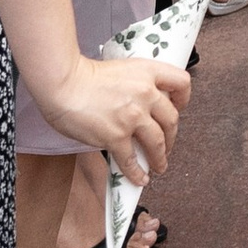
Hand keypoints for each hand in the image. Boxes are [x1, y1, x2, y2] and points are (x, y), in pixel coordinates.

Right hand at [37, 52, 187, 186]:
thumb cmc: (83, 75)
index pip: (182, 82)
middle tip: (167, 145)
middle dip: (172, 136)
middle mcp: (146, 93)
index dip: (183, 98)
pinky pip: (131, 160)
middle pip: (172, 119)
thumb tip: (142, 104)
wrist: (64, 83)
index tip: (179, 108)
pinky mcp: (116, 136)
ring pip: (158, 142)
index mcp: (148, 72)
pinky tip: (140, 179)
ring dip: (160, 157)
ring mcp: (133, 116)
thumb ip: (135, 84)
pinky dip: (137, 173)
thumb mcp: (121, 69)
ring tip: (159, 165)